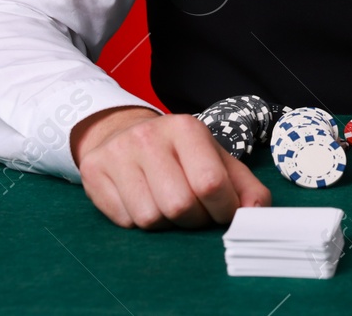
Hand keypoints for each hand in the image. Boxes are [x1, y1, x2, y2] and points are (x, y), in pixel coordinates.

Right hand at [70, 106, 271, 229]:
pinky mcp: (94, 172)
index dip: (223, 210)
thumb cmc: (178, 153)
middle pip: (179, 205)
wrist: (123, 133)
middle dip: (193, 220)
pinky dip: (139, 222)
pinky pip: (125, 221)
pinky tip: (141, 201)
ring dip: (166, 224)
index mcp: (186, 128)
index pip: (210, 182)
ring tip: (167, 204)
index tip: (224, 214)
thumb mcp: (215, 158)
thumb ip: (243, 185)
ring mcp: (118, 153)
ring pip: (151, 218)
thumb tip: (257, 213)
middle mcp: (149, 137)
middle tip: (194, 212)